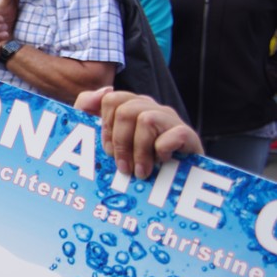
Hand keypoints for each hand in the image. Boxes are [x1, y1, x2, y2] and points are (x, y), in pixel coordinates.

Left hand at [75, 88, 202, 179]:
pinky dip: (163, 151)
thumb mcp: (102, 137)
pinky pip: (174, 134)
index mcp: (132, 106)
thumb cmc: (132, 161)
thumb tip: (105, 90)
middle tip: (124, 167)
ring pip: (146, 120)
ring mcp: (171, 120)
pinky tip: (163, 162)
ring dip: (140, 152)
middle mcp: (152, 108)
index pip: (111, 100)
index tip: (109, 150)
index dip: (106, 128)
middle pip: (125, 111)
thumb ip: (88, 108)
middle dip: (120, 144)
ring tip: (141, 172)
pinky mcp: (188, 135)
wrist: (171, 186)